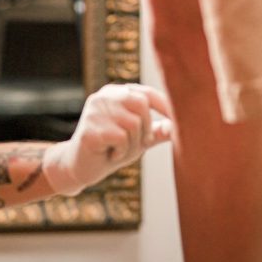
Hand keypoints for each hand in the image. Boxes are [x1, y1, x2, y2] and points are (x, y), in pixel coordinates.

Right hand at [43, 83, 171, 195]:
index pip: (146, 92)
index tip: (181, 120)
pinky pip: (121, 138)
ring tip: (117, 150)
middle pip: (142, 104)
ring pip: (133, 124)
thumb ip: (157, 131)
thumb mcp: (138, 139)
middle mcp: (104, 96)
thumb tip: (178, 126)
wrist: (80, 168)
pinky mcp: (91, 128)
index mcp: (116, 93)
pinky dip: (121, 151)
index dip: (166, 106)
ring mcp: (95, 110)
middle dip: (144, 129)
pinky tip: (108, 154)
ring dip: (132, 144)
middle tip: (133, 144)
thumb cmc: (110, 150)